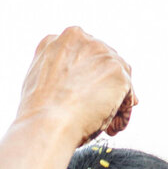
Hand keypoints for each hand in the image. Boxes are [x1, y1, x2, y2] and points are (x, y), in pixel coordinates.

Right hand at [15, 26, 135, 149]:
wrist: (45, 126)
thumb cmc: (39, 115)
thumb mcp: (40, 83)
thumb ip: (59, 73)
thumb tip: (83, 85)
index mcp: (59, 40)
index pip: (84, 54)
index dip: (88, 76)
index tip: (85, 97)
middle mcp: (81, 39)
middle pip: (104, 61)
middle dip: (104, 87)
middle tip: (97, 114)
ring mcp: (100, 53)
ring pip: (118, 76)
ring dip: (116, 100)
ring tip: (106, 126)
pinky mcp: (117, 71)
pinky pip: (128, 93)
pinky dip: (123, 113)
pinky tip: (111, 129)